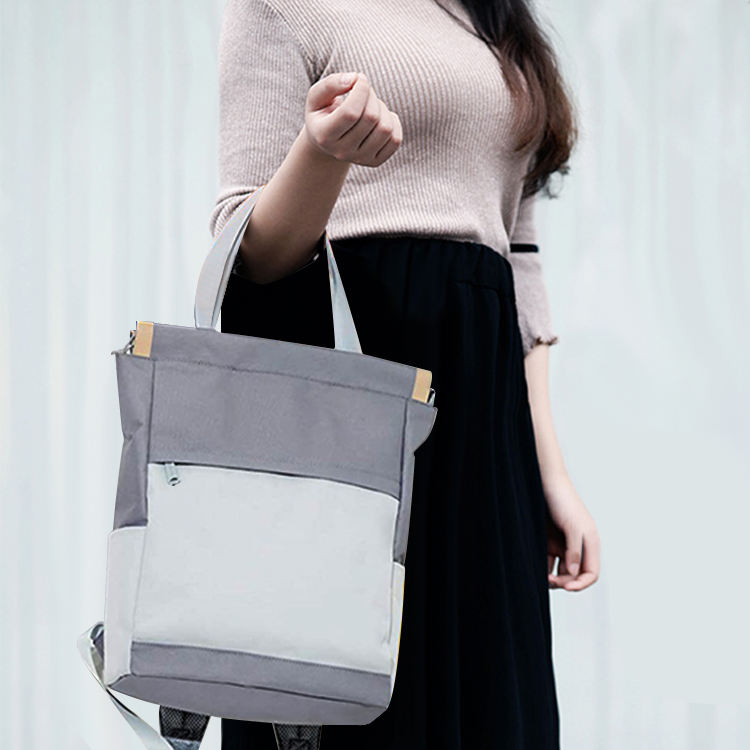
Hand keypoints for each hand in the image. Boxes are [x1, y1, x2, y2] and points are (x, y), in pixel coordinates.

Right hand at [303, 71, 402, 166]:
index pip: (351, 113)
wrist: (329, 141)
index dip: (361, 90)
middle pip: (371, 118)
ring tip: (370, 105)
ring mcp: (360, 159)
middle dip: (371, 96)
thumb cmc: (324, 113)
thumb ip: (331, 84)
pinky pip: (395, 140)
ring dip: (382, 108)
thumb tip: (354, 79)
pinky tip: (380, 117)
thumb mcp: (317, 96)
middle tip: (364, 90)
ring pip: (386, 129)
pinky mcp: (375, 162)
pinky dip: (393, 122)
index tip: (360, 78)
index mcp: (324, 135)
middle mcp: (342, 152)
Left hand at [542, 472, 599, 591]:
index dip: (581, 584)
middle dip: (564, 582)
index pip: (591, 573)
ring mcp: (562, 545)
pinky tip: (533, 567)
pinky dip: (542, 568)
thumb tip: (574, 572)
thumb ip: (575, 549)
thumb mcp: (572, 525)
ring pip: (559, 571)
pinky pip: (546, 562)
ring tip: (539, 576)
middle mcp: (578, 547)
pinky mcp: (548, 541)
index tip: (566, 587)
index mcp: (590, 543)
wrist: (544, 482)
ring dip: (551, 578)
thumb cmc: (562, 500)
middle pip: (574, 576)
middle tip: (548, 580)